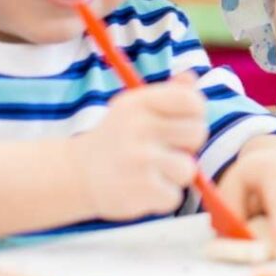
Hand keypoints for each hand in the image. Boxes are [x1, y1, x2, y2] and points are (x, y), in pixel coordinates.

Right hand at [80, 73, 206, 218]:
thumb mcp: (135, 108)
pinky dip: (162, 197)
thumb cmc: (117, 137)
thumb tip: (191, 77)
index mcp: (140, 102)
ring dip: (174, 175)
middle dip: (188, 145)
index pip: (192, 100)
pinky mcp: (141, 188)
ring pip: (188, 169)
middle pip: (197, 133)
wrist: (77, 173)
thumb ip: (167, 93)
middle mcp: (140, 126)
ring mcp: (140, 158)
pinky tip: (142, 188)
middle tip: (166, 150)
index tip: (184, 123)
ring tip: (153, 171)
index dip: (197, 114)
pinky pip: (174, 196)